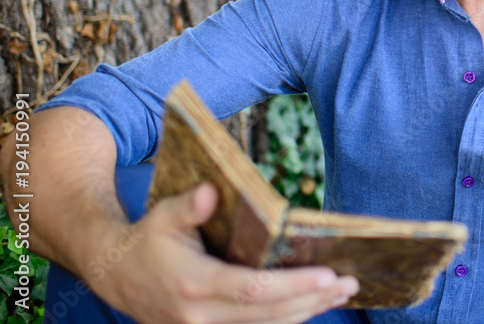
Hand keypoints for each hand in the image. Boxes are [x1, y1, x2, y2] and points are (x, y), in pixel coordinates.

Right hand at [90, 182, 359, 323]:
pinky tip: (312, 305)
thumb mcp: (163, 216)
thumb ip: (189, 206)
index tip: (327, 275)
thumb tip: (211, 192)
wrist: (114, 276)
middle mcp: (200, 316)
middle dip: (312, 299)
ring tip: (341, 293)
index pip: (253, 290)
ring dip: (307, 311)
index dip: (293, 286)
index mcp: (194, 284)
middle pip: (268, 314)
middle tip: (349, 282)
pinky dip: (287, 319)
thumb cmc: (147, 240)